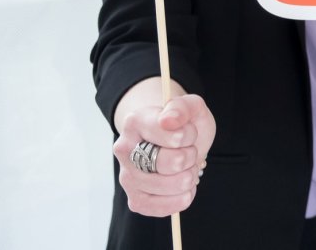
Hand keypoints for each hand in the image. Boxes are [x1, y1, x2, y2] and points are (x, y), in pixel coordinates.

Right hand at [112, 79, 215, 216]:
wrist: (175, 142)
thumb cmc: (182, 125)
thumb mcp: (190, 107)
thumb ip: (182, 107)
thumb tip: (168, 120)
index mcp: (135, 121)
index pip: (171, 133)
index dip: (188, 135)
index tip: (186, 133)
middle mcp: (124, 150)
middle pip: (173, 162)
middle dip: (190, 156)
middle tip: (187, 151)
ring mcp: (127, 177)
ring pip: (172, 185)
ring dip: (189, 177)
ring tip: (184, 167)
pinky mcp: (135, 200)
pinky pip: (164, 207)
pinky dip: (183, 198)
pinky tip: (183, 187)